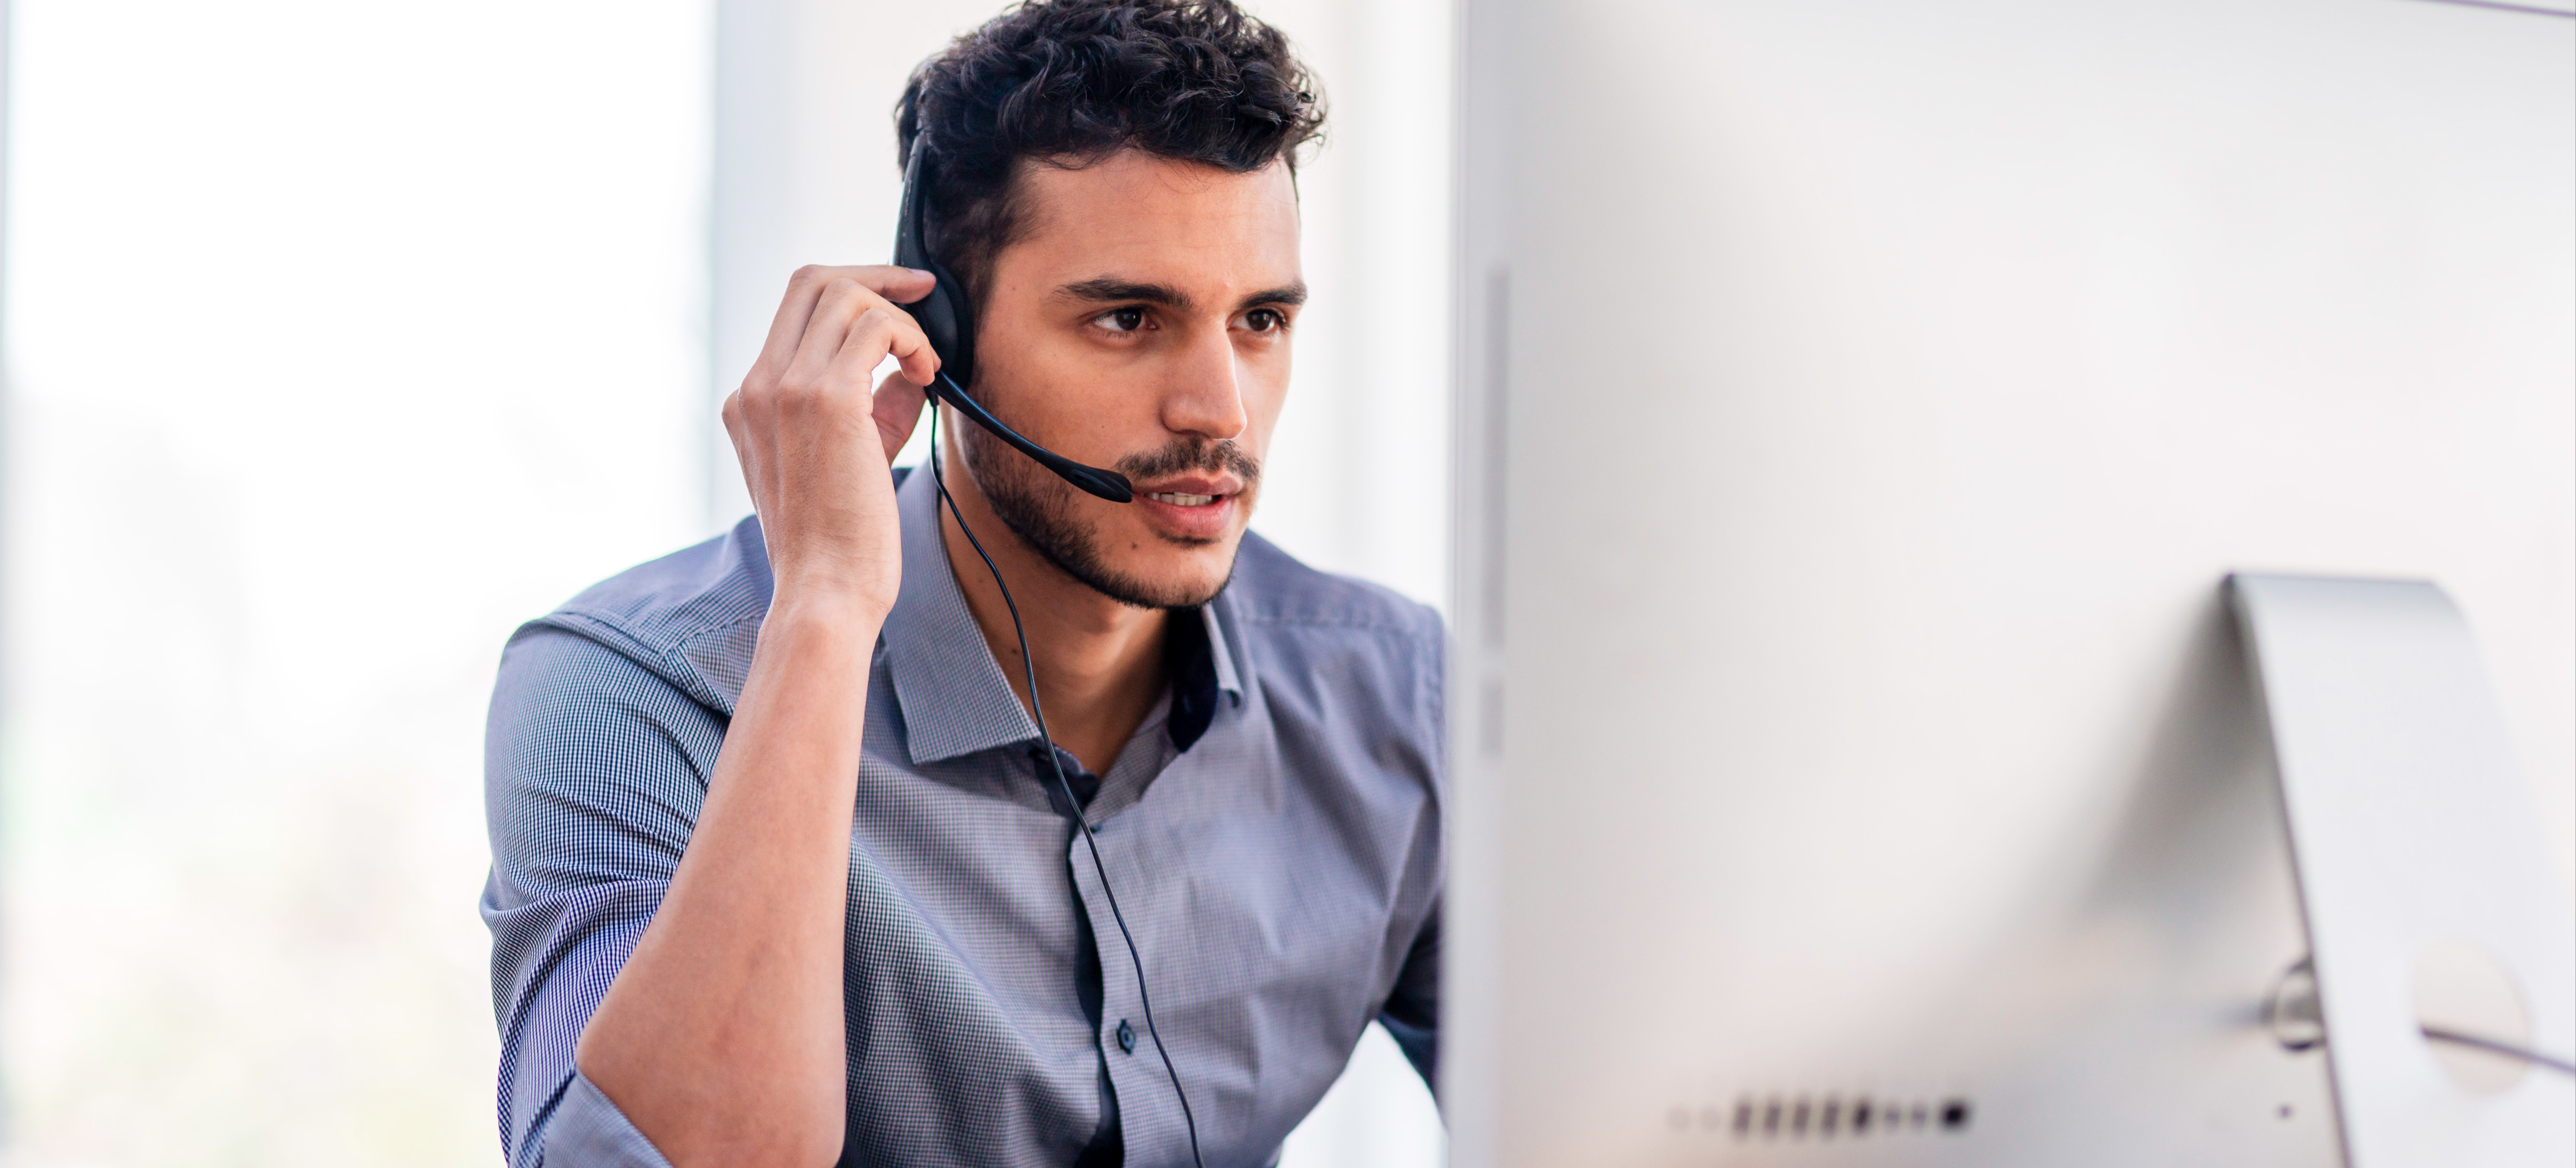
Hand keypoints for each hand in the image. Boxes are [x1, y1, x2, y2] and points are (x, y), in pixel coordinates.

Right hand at [723, 265, 940, 619]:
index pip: (796, 308)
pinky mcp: (825, 400)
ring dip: (900, 318)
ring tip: (925, 365)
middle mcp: (758, 386)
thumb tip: (907, 369)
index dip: (855, 288)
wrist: (825, 589)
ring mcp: (785, 388)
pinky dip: (911, 339)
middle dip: (877, 277)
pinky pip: (875, 328)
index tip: (903, 297)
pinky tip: (927, 375)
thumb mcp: (848, 458)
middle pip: (813, 281)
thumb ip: (870, 407)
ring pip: (844, 296)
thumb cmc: (840, 539)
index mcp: (750, 400)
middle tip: (924, 292)